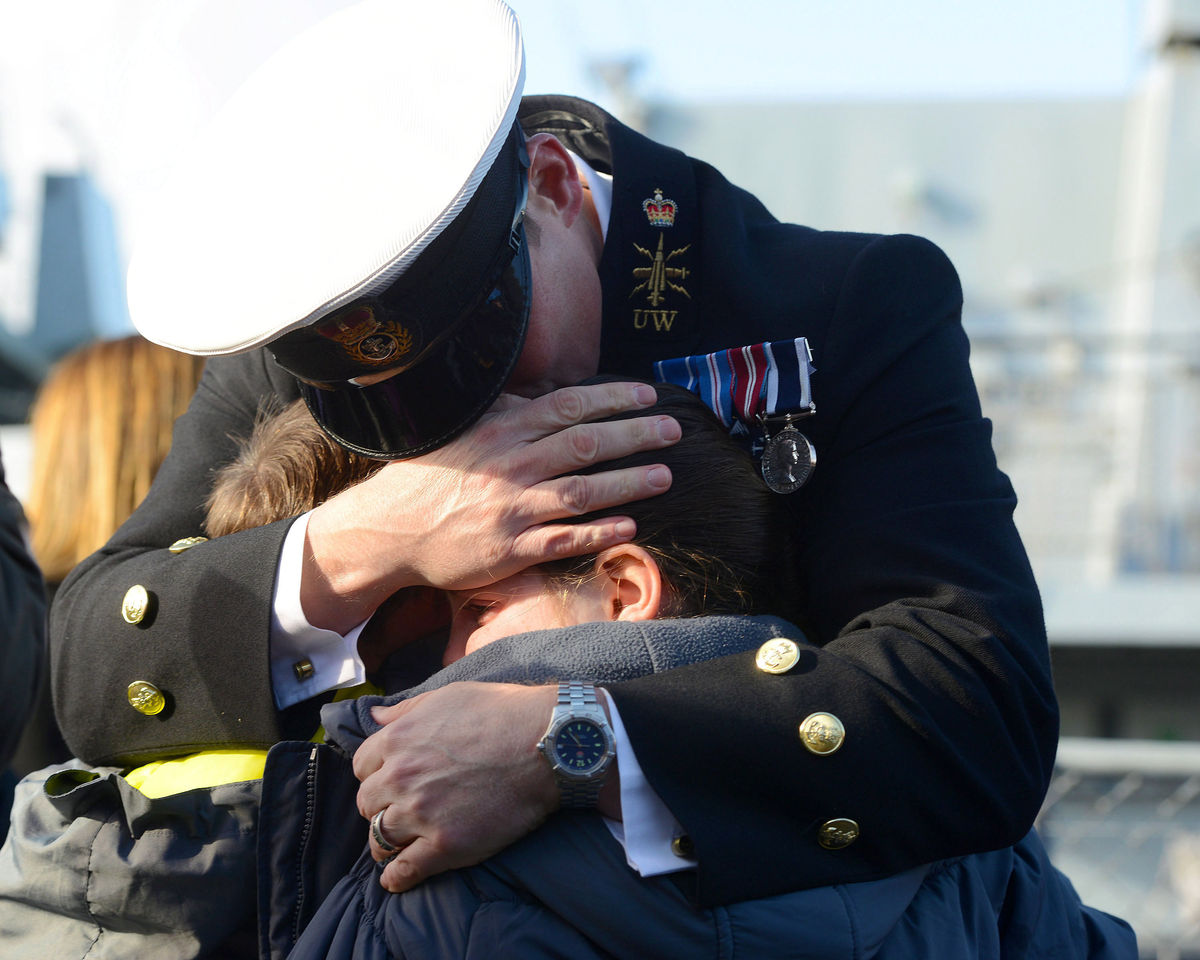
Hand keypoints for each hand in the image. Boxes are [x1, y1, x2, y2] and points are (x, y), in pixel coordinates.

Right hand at [301, 381, 679, 632]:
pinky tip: (631, 526)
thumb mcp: (462, 430)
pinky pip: (563, 539)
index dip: (613, 400)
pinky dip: (599, 532)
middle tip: (673, 431)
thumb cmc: (428, 476)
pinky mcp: (509, 549)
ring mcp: (511, 509)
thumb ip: (505, 412)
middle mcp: (510, 466)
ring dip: (628, 483)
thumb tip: (546, 393)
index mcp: (500, 430)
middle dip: (634, 435)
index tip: (648, 397)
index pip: (568, 406)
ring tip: (665, 475)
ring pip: (581, 491)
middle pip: (585, 444)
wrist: (388, 531)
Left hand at [354, 682, 558, 892]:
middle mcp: (401, 777)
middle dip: (379, 807)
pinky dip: (396, 878)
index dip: (376, 774)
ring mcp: (421, 813)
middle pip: (367, 803)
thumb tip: (374, 715)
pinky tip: (397, 880)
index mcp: (398, 739)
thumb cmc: (502, 712)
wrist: (545, 743)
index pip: (362, 767)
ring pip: (379, 838)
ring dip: (385, 842)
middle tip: (398, 811)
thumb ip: (405, 709)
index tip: (388, 781)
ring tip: (397, 846)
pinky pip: (405, 870)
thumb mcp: (448, 696)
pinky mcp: (445, 845)